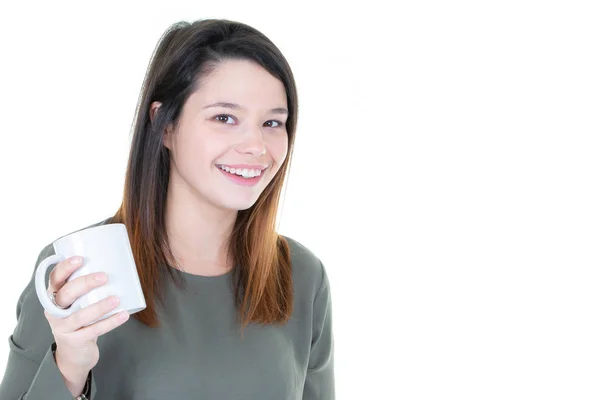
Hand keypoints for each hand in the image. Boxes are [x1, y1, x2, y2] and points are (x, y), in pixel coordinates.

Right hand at [43, 255, 129, 394]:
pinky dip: (110, 322)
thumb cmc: (81, 319)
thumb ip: (88, 288)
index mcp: (54, 296)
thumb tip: (118, 263)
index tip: (80, 259)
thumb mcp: (78, 302)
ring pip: (80, 316)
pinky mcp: (74, 341)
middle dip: (85, 284)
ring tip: (116, 299)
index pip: (54, 279)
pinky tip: (123, 315)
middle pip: (66, 295)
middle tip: (104, 277)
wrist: (74, 353)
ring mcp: (63, 327)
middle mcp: (54, 311)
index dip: (65, 268)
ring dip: (99, 306)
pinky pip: (93, 331)